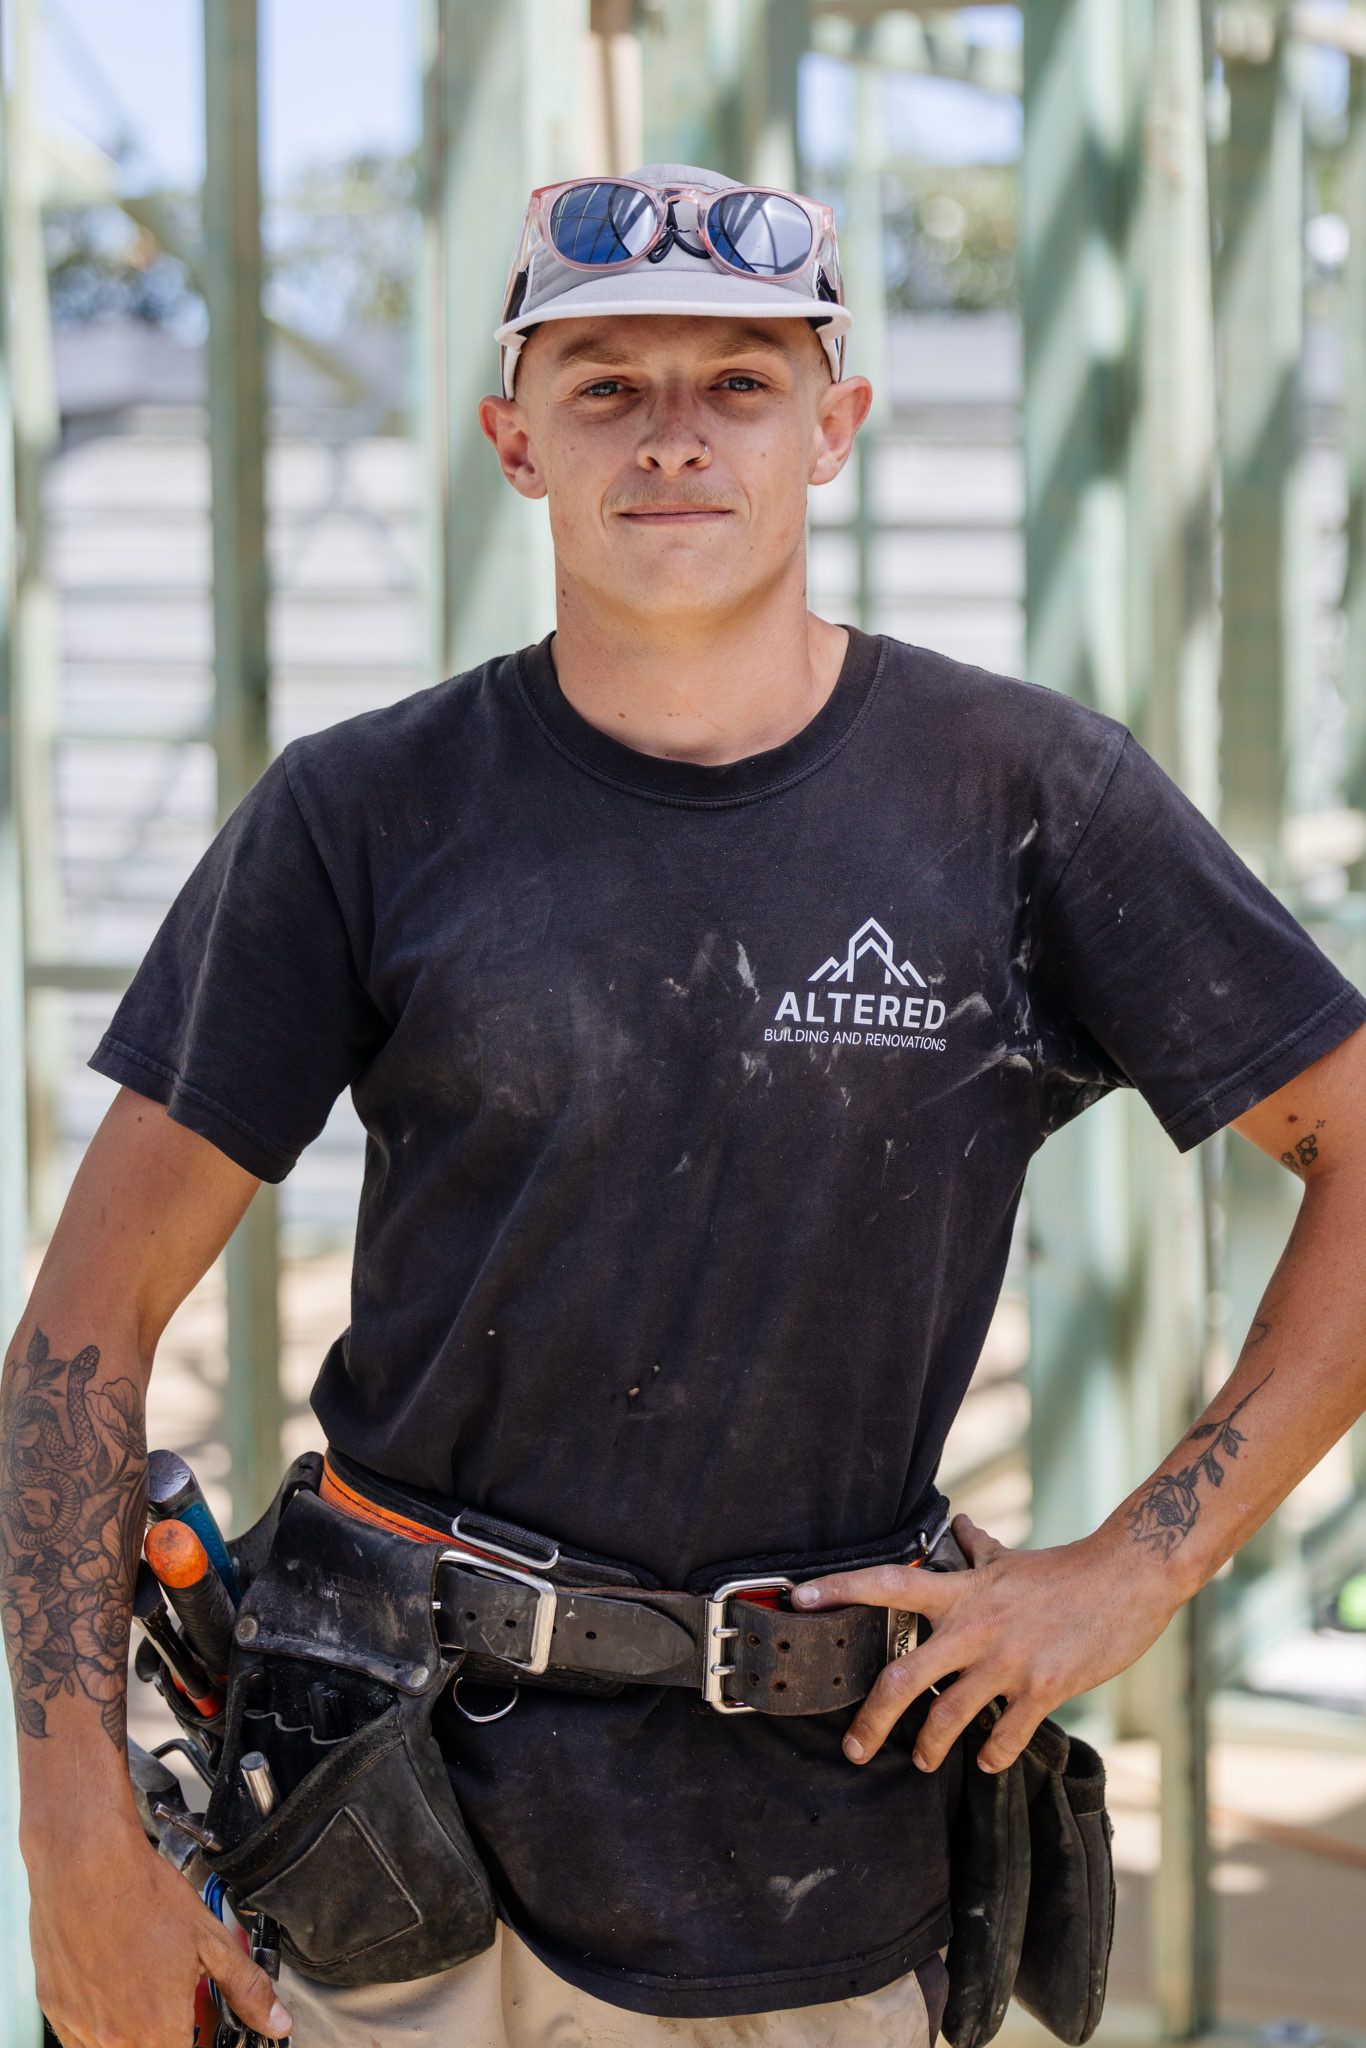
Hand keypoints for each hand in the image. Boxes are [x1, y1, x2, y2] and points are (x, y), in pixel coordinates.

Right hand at [28, 1813, 291, 2047]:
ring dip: (136, 2035)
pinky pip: (80, 2040)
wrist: (85, 1863)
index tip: (205, 2029)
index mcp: (157, 2029)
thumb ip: (246, 1989)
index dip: (201, 2042)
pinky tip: (117, 1988)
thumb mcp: (210, 1939)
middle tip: (177, 2004)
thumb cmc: (142, 1894)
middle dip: (173, 2037)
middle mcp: (114, 2040)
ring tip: (147, 1989)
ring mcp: (78, 2028)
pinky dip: (101, 2028)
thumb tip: (276, 2021)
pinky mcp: (54, 2011)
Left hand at [790, 1512, 1176, 1771]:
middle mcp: (975, 1626)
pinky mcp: (1044, 1688)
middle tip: (853, 1748)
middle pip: (902, 1676)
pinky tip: (986, 1759)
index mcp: (962, 1591)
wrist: (1129, 1577)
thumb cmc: (1067, 1571)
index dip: (839, 1589)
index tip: (800, 1599)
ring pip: (948, 1717)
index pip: (887, 1583)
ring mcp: (1008, 1660)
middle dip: (871, 1720)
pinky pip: (1004, 1736)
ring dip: (929, 1747)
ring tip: (923, 1760)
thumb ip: (980, 1550)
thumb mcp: (1013, 1559)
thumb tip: (962, 1528)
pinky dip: (990, 1755)